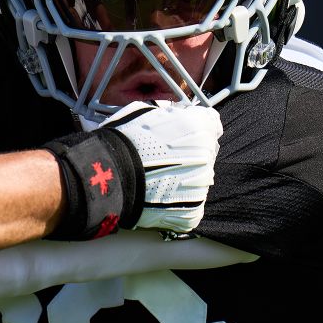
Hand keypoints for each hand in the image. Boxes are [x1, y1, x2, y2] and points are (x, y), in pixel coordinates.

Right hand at [43, 101, 222, 240]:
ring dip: (183, 180)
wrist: (111, 175)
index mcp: (199, 127)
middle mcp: (207, 156)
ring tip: (157, 179)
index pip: (210, 125)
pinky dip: (177, 204)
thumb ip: (173, 113)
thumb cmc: (124, 142)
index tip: (184, 135)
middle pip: (205, 154)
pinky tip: (159, 197)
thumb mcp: (147, 112)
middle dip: (189, 156)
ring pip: (198, 180)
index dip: (195, 129)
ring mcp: (201, 186)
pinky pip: (191, 205)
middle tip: (163, 160)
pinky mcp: (193, 210)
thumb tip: (180, 113)